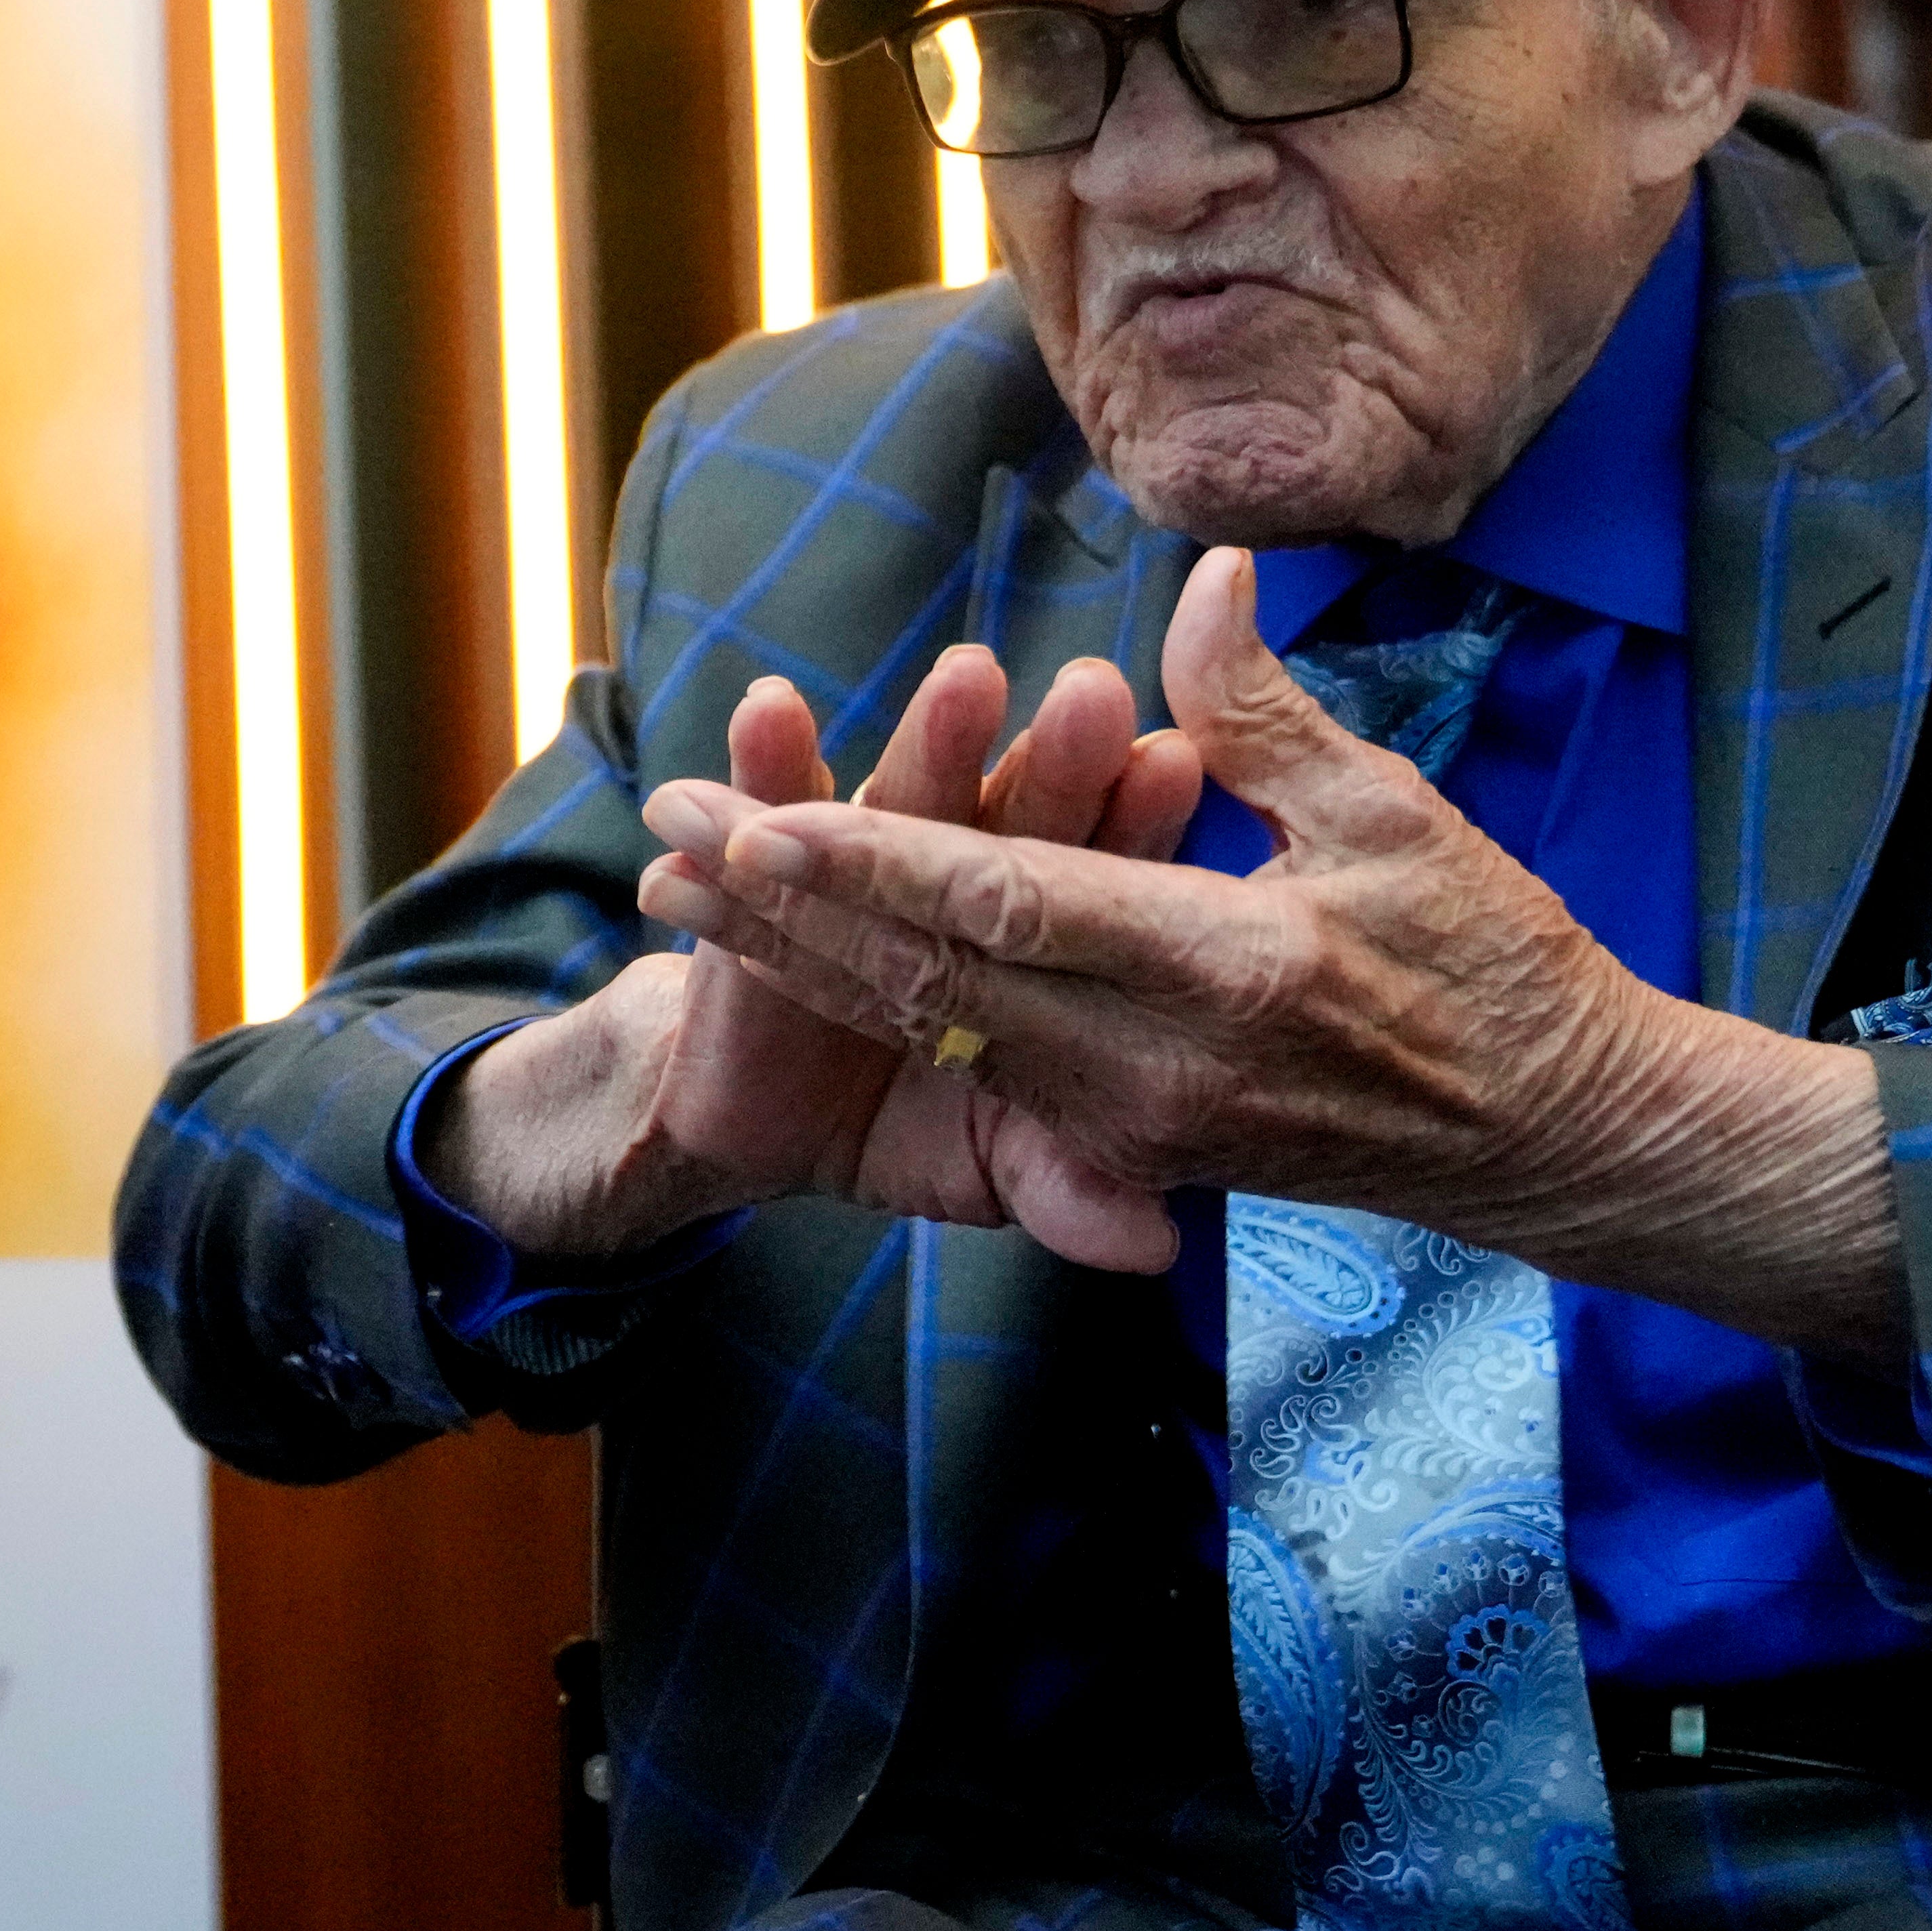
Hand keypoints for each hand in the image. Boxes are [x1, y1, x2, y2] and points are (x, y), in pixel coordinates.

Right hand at [419, 642, 1199, 1272]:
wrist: (767, 1111)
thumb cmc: (914, 1120)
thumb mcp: (1001, 1169)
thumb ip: (1070, 1192)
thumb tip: (1152, 1248)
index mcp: (1038, 946)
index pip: (1099, 882)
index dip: (1132, 830)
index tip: (1176, 767)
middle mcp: (958, 887)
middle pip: (1017, 824)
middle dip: (1053, 762)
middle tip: (1097, 695)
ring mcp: (860, 876)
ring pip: (905, 804)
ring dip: (930, 742)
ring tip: (969, 681)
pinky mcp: (755, 880)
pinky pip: (762, 813)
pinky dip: (761, 762)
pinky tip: (772, 708)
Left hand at [676, 550, 1902, 1351]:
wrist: (1561, 1136)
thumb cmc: (1496, 960)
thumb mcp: (1393, 816)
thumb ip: (1267, 711)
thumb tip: (1203, 577)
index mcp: (1223, 967)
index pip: (1005, 905)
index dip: (870, 859)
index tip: (761, 814)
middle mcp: (1158, 1059)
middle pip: (930, 980)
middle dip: (785, 913)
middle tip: (667, 837)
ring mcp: (1144, 1119)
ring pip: (936, 1034)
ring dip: (802, 968)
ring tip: (687, 902)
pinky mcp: (1141, 1148)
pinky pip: (984, 1078)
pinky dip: (883, 1018)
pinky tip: (796, 978)